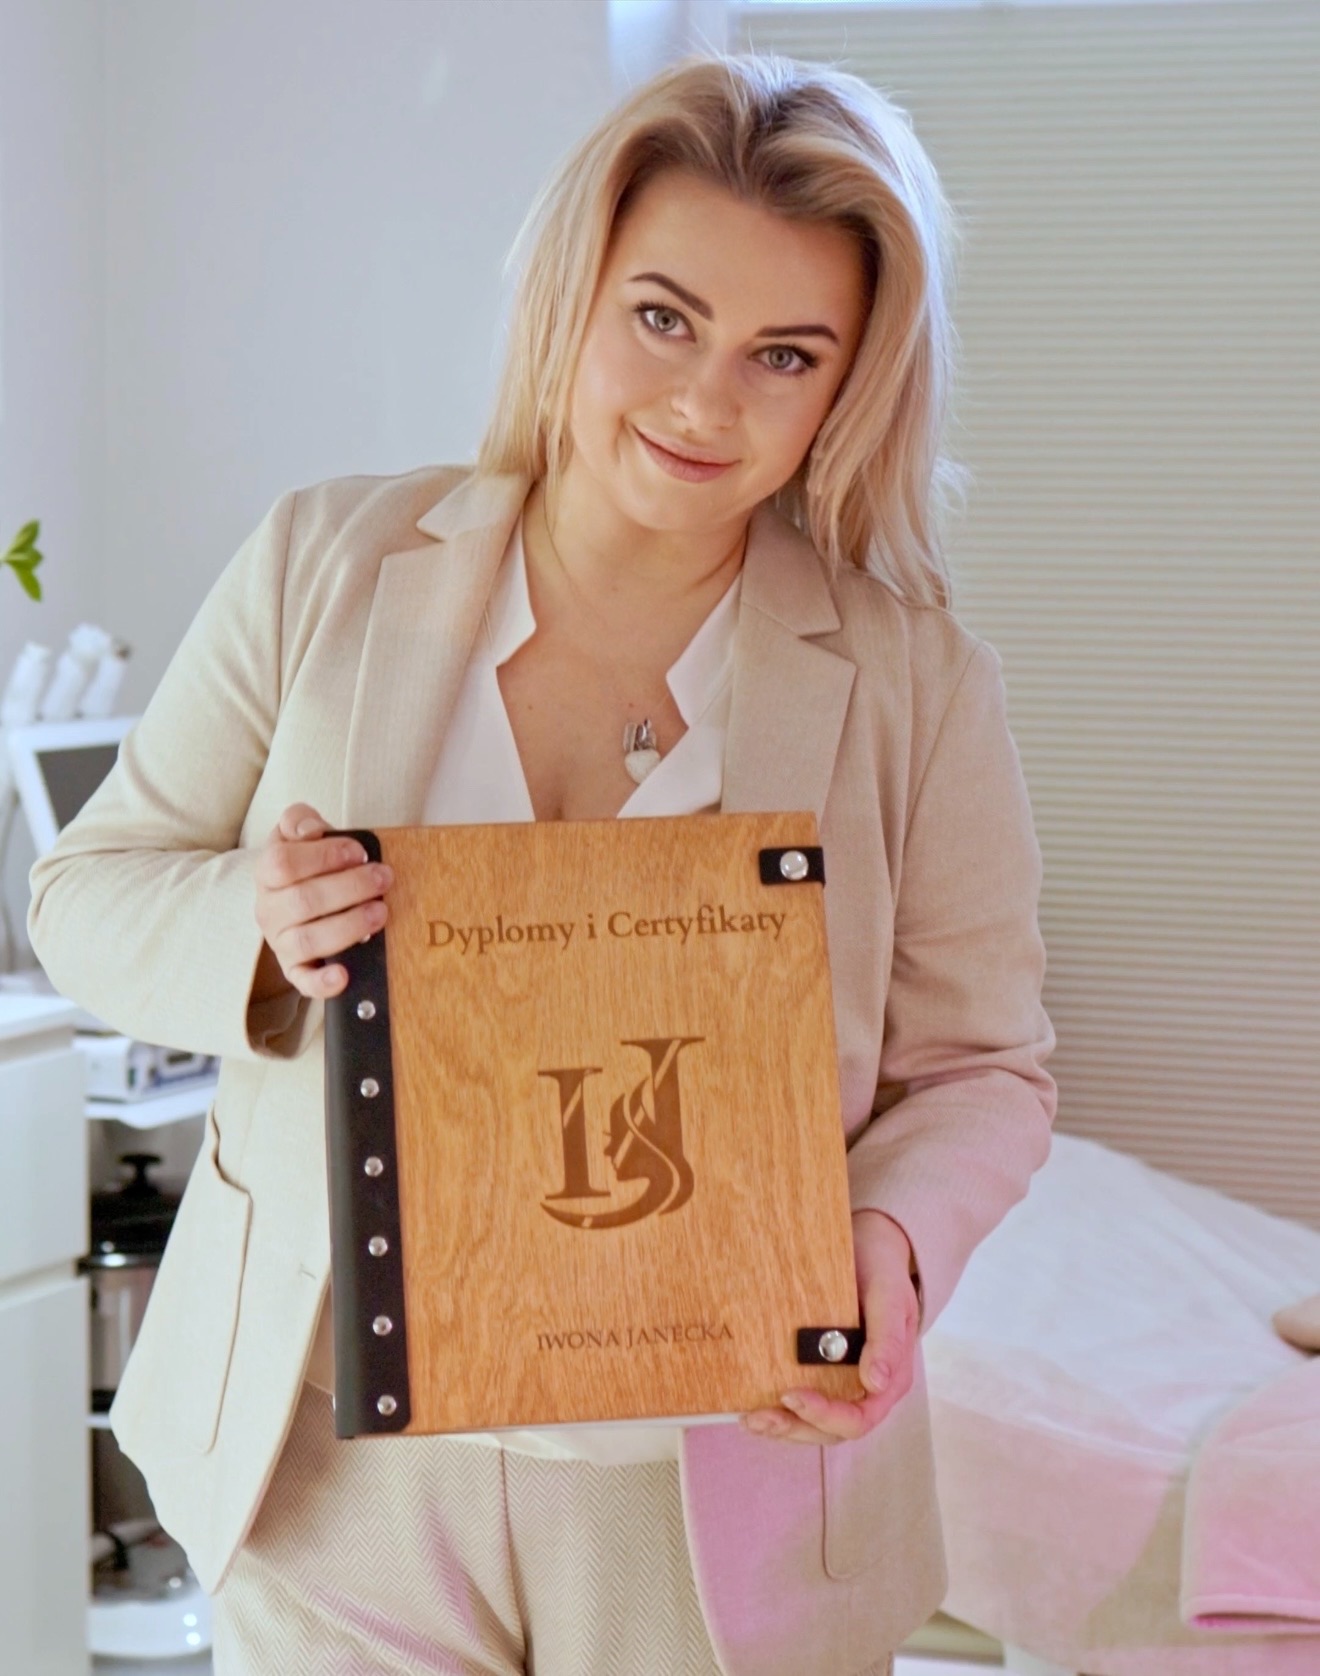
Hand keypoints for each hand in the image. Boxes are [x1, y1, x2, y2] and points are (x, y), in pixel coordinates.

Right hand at [251, 802, 392, 1000]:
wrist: (298, 897)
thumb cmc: (306, 864)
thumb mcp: (298, 835)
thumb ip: (298, 820)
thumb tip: (309, 829)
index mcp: (267, 873)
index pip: (283, 863)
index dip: (324, 856)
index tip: (358, 852)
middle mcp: (269, 910)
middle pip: (303, 901)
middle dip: (350, 888)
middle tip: (384, 878)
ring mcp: (281, 942)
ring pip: (308, 939)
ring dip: (349, 926)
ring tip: (381, 912)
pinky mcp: (296, 970)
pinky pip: (304, 982)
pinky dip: (323, 982)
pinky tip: (343, 975)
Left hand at [739, 1210, 918, 1445]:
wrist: (870, 1247)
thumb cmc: (883, 1271)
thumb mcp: (890, 1297)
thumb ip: (887, 1339)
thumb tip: (876, 1382)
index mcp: (888, 1379)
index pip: (859, 1417)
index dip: (826, 1416)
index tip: (793, 1396)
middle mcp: (864, 1388)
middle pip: (830, 1429)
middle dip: (794, 1427)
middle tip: (759, 1417)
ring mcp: (841, 1382)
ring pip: (812, 1423)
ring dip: (782, 1426)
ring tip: (750, 1419)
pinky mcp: (819, 1370)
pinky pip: (801, 1402)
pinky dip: (777, 1409)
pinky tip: (750, 1407)